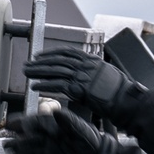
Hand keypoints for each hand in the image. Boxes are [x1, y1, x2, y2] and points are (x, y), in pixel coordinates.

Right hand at [4, 109, 104, 153]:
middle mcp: (46, 138)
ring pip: (28, 153)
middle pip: (27, 139)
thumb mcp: (79, 128)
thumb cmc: (89, 139)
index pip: (32, 123)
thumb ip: (67, 120)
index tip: (10, 124)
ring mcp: (46, 151)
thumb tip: (56, 112)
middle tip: (7, 145)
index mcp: (51, 126)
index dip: (20, 123)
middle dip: (16, 142)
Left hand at [24, 48, 143, 124]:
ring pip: (55, 70)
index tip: (40, 55)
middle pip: (58, 60)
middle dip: (40, 62)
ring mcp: (82, 76)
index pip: (67, 52)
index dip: (51, 53)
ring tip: (27, 72)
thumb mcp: (106, 75)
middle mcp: (85, 65)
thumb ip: (93, 72)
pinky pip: (57, 85)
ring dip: (38, 71)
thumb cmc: (119, 92)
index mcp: (92, 60)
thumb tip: (84, 73)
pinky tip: (34, 86)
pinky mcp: (79, 89)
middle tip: (27, 63)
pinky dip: (44, 85)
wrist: (126, 101)